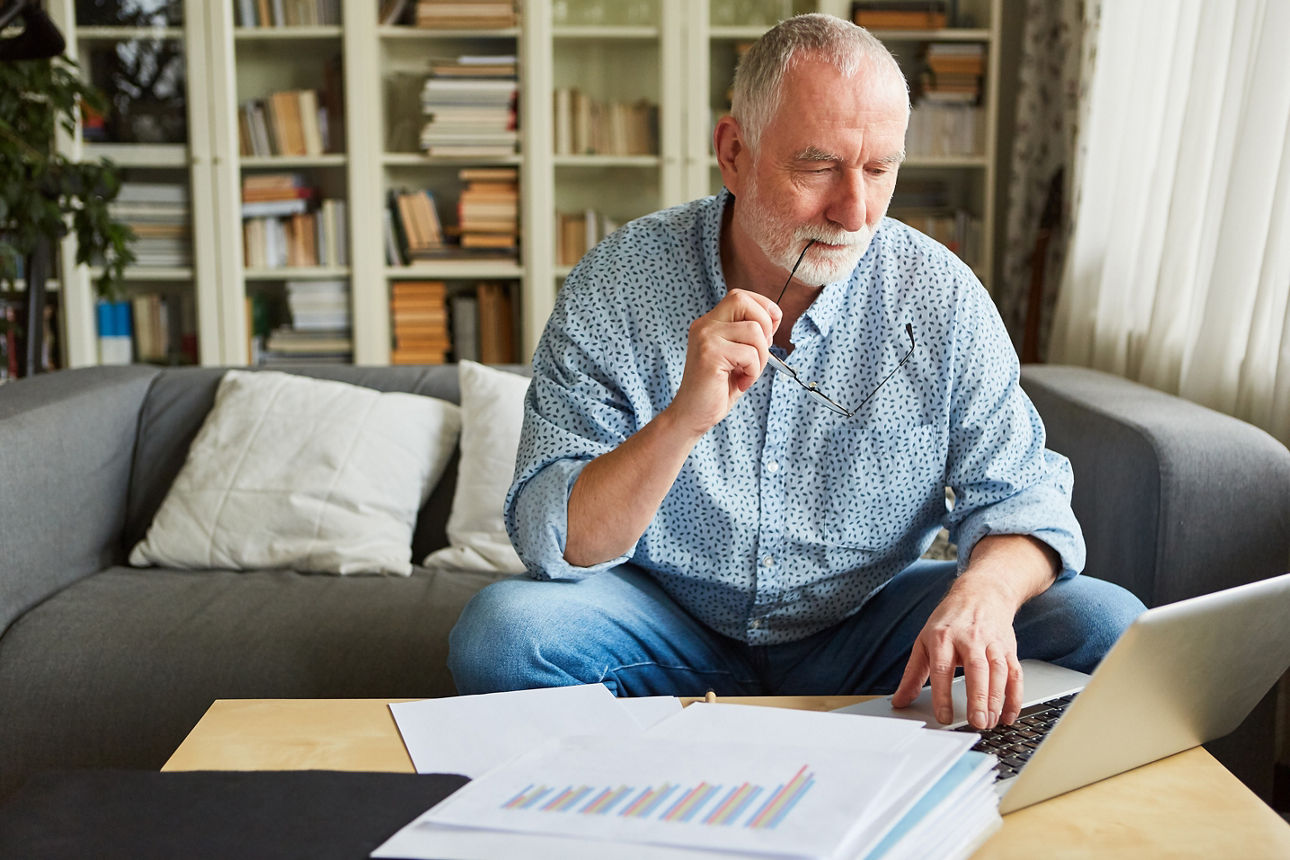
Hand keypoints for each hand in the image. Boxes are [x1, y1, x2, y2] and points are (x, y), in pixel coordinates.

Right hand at [667, 289, 781, 436]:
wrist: (692, 416)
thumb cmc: (717, 389)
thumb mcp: (736, 356)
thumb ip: (749, 335)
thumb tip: (773, 318)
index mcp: (709, 324)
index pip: (739, 296)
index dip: (762, 307)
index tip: (770, 331)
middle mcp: (704, 326)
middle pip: (742, 300)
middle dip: (764, 324)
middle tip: (760, 352)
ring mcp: (705, 338)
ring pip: (753, 330)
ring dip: (761, 356)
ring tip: (748, 373)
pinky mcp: (710, 354)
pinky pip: (749, 353)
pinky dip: (753, 371)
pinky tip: (740, 382)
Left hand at [890, 535, 1058, 729]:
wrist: (982, 593)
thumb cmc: (950, 620)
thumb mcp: (924, 641)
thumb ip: (913, 674)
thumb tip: (899, 700)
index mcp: (943, 637)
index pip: (942, 668)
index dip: (942, 694)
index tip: (944, 717)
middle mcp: (969, 639)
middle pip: (976, 669)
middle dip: (978, 697)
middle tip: (977, 722)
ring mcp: (992, 643)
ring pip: (998, 671)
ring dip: (997, 699)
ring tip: (991, 722)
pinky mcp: (1009, 648)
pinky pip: (1015, 673)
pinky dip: (1014, 695)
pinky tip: (1009, 715)